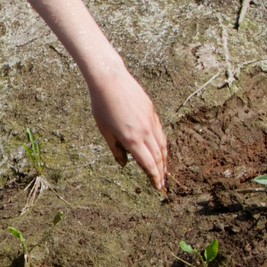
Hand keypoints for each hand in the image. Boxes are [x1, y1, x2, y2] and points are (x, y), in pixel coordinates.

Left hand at [90, 65, 168, 191]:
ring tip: (164, 170)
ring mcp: (151, 121)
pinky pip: (160, 133)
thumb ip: (116, 149)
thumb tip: (124, 164)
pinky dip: (162, 145)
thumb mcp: (104, 130)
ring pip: (163, 145)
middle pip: (159, 157)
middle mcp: (145, 131)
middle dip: (161, 172)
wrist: (110, 79)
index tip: (157, 187)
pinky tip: (160, 149)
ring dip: (164, 160)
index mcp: (132, 139)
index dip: (153, 177)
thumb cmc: (102, 105)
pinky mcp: (152, 112)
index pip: (148, 164)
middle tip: (162, 184)